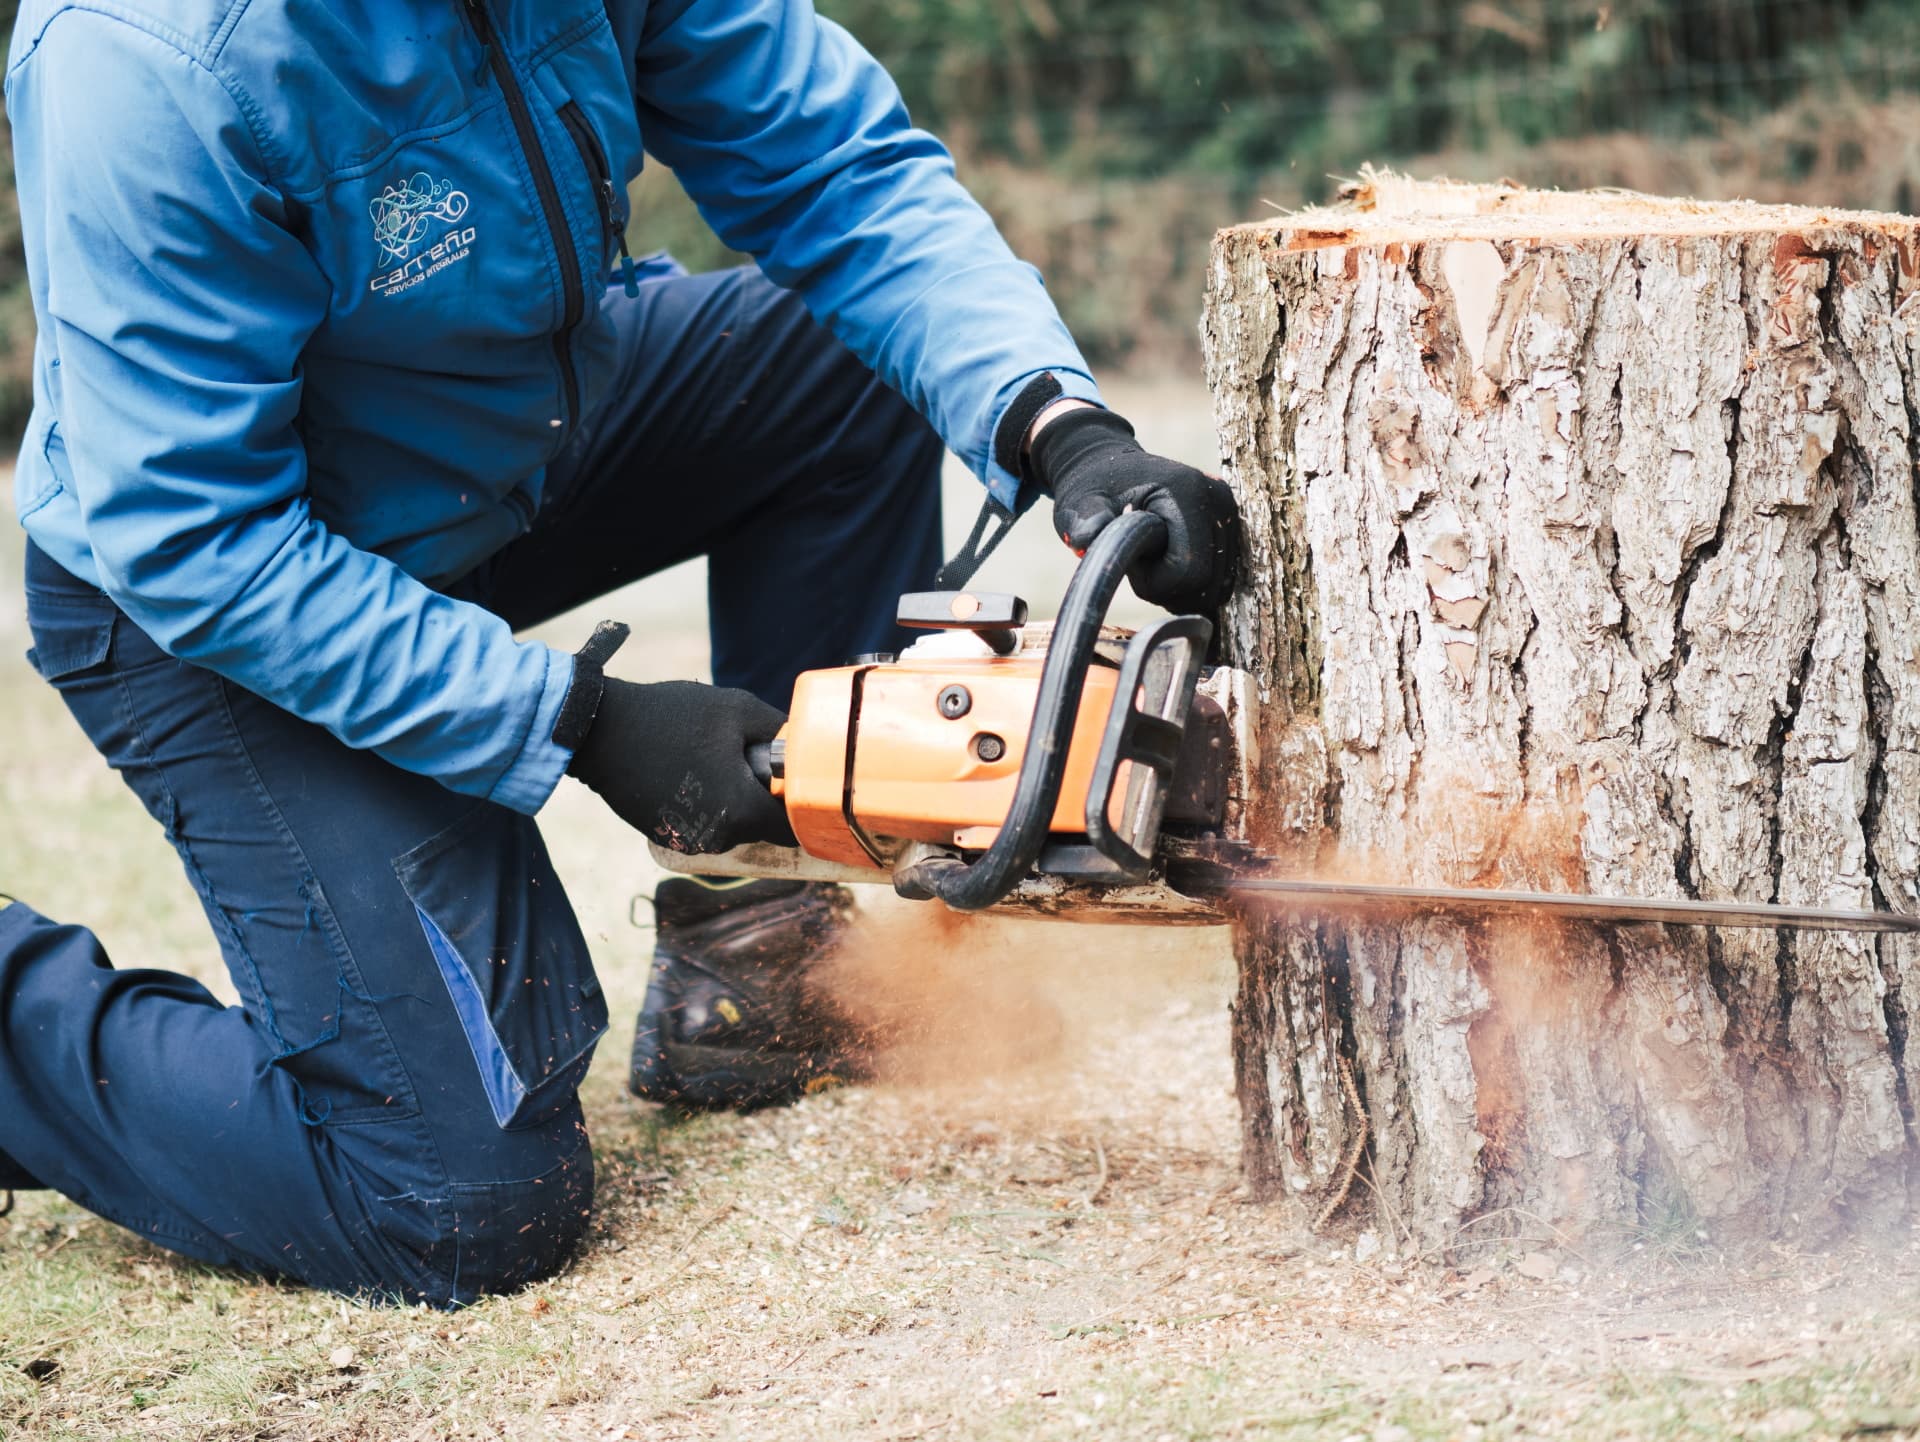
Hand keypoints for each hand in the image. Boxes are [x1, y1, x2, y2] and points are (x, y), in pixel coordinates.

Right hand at [568, 679, 795, 853]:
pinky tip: (692, 771)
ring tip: (716, 760)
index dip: (804, 805)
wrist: (599, 730)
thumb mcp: (737, 710)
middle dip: (767, 798)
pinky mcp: (667, 837)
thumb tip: (808, 746)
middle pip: (765, 827)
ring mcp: (689, 841)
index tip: (799, 780)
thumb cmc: (670, 716)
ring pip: (735, 826)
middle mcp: (718, 837)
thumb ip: (781, 731)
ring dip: (737, 801)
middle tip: (754, 759)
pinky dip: (709, 805)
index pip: (795, 828)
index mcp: (742, 811)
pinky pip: (706, 825)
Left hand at [1028, 406, 1240, 613]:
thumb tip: (1086, 539)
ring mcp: (1228, 513)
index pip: (1188, 571)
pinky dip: (1192, 583)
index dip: (1155, 582)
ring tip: (1153, 560)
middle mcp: (1218, 501)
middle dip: (1168, 588)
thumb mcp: (1081, 503)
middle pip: (1206, 583)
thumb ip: (1085, 522)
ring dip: (1180, 587)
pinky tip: (1169, 564)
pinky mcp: (1228, 525)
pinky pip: (1219, 577)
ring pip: (1215, 585)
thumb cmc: (1094, 486)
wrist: (1110, 465)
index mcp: (1189, 492)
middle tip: (1140, 564)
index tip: (1131, 561)